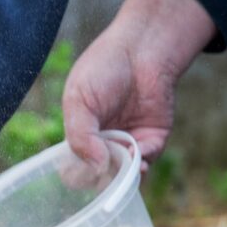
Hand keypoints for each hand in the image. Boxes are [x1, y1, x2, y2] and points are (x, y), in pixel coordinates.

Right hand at [63, 0, 215, 171]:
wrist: (142, 48)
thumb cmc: (104, 67)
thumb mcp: (78, 100)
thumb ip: (81, 136)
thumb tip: (97, 167)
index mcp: (81, 136)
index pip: (74, 170)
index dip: (76, 175)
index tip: (79, 172)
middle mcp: (104, 144)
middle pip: (100, 178)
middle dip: (102, 178)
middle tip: (104, 168)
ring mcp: (129, 143)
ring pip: (125, 175)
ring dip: (123, 175)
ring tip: (124, 162)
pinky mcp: (153, 139)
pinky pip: (147, 161)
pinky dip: (141, 163)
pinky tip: (137, 154)